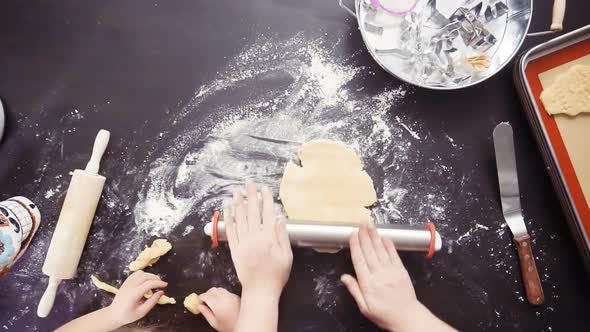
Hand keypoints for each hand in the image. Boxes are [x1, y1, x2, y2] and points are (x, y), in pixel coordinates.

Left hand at [107, 271, 166, 326]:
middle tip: (161, 283)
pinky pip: (135, 274)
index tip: (165, 285)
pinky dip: (143, 275)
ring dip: (149, 276)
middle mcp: (130, 286)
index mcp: (134, 294)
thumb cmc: (128, 315)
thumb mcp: (142, 312)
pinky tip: (145, 282)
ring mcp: (127, 283)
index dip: (159, 283)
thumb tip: (161, 293)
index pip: (149, 284)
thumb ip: (152, 302)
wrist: (113, 315)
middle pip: (146, 276)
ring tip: (153, 283)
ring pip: (140, 273)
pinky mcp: (125, 282)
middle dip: (156, 278)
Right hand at [198, 287, 240, 331]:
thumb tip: (199, 307)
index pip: (206, 295)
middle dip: (207, 293)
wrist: (244, 326)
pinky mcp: (236, 296)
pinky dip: (222, 294)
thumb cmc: (229, 326)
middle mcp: (225, 298)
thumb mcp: (214, 322)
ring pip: (219, 289)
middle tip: (205, 300)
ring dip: (214, 292)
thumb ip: (205, 313)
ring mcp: (231, 296)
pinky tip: (222, 301)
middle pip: (212, 290)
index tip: (198, 299)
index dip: (200, 296)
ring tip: (213, 300)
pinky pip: (226, 291)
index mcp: (217, 305)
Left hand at [226, 180, 292, 297]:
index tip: (264, 188)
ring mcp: (243, 242)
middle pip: (252, 211)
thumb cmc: (277, 274)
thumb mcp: (286, 255)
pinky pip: (231, 230)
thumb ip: (282, 236)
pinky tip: (228, 209)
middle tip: (248, 182)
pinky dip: (229, 218)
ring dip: (238, 202)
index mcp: (269, 238)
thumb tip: (280, 217)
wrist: (260, 290)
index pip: (267, 213)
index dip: (266, 199)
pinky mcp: (234, 249)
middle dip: (251, 195)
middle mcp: (254, 237)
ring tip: (237, 190)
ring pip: (239, 218)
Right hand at [341, 222, 453, 331]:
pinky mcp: (401, 270)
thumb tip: (344, 277)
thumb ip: (354, 290)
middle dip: (364, 236)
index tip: (352, 234)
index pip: (359, 260)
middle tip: (361, 222)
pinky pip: (394, 254)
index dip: (355, 246)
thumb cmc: (383, 314)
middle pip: (369, 251)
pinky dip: (389, 244)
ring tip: (370, 225)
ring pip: (381, 250)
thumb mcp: (364, 307)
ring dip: (375, 236)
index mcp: (368, 284)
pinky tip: (384, 236)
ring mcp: (391, 271)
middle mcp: (379, 274)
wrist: (407, 317)